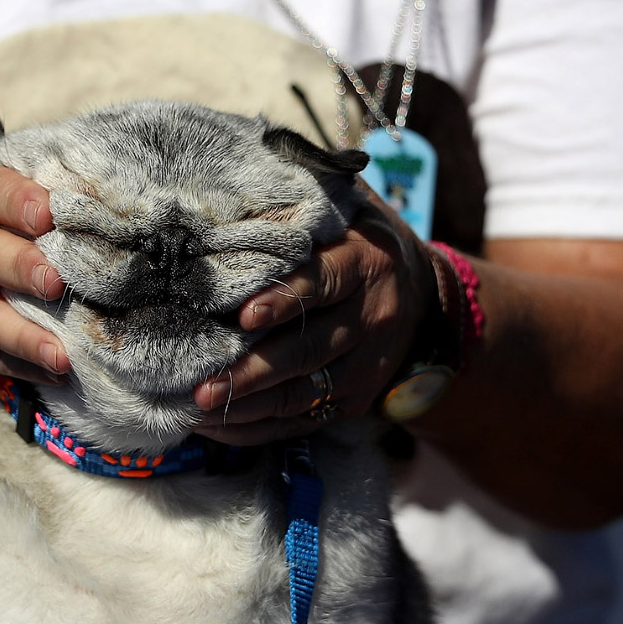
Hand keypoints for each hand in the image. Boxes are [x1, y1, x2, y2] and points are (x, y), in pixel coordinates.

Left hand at [193, 189, 435, 443]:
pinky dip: (259, 429)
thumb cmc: (355, 241)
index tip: (243, 316)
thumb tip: (238, 195)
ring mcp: (368, 364)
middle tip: (202, 387)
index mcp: (363, 263)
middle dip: (251, 372)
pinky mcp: (357, 398)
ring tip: (199, 410)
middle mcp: (371, 317)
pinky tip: (217, 427)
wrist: (423, 293)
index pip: (322, 283)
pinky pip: (304, 421)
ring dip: (248, 406)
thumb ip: (296, 203)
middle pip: (307, 349)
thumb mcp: (342, 209)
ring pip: (304, 393)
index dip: (284, 300)